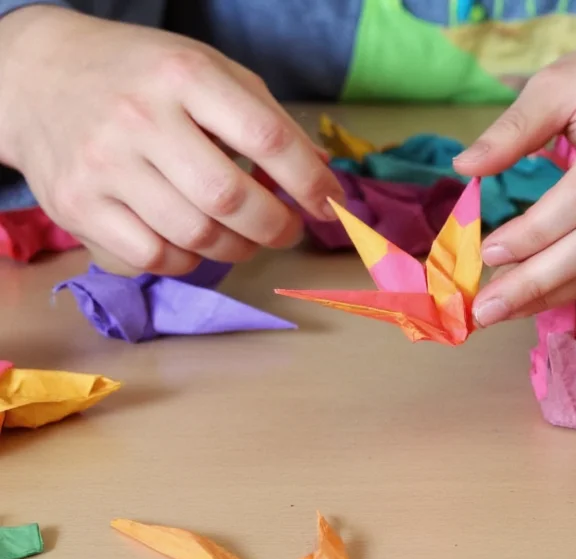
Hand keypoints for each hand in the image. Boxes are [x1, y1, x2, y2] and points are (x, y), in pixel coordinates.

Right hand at [0, 6, 342, 274]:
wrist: (38, 76)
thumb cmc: (141, 75)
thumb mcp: (208, 70)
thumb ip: (266, 117)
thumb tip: (320, 171)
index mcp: (184, 75)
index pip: (266, 137)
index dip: (308, 181)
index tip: (328, 203)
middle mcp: (140, 119)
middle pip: (230, 200)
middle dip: (276, 227)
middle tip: (288, 230)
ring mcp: (102, 166)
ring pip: (194, 237)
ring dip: (237, 248)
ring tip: (246, 236)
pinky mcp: (76, 206)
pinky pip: (153, 258)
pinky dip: (188, 261)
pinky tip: (194, 242)